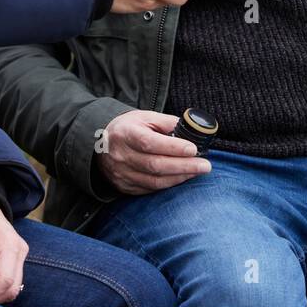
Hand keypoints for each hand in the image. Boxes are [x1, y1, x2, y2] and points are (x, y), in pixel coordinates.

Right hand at [96, 109, 210, 194]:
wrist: (101, 144)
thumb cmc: (129, 128)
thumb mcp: (145, 117)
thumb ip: (167, 123)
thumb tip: (191, 130)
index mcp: (125, 133)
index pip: (150, 143)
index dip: (173, 148)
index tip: (194, 149)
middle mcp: (121, 155)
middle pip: (155, 165)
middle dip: (184, 166)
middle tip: (205, 165)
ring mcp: (121, 173)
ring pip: (154, 181)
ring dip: (180, 177)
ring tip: (197, 171)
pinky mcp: (124, 186)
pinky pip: (150, 189)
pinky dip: (169, 184)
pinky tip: (182, 177)